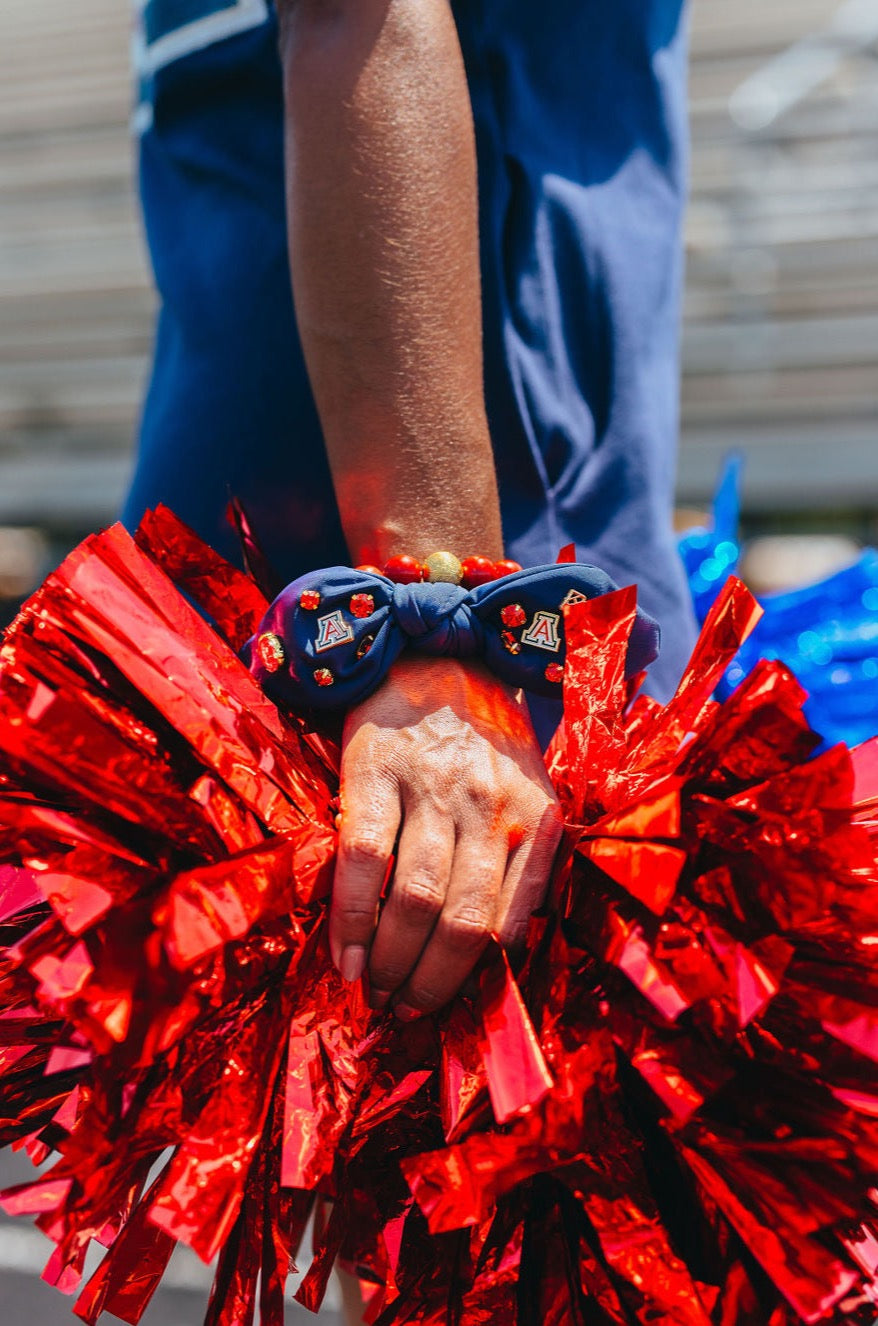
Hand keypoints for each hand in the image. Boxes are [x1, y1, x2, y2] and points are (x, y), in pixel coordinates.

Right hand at [328, 655, 561, 1017]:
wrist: (437, 653)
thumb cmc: (483, 741)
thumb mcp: (526, 794)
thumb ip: (523, 863)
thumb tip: (493, 955)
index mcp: (539, 820)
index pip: (510, 927)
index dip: (472, 983)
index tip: (442, 1012)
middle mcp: (494, 808)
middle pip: (464, 926)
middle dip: (428, 984)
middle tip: (400, 1012)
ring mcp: (436, 788)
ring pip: (418, 901)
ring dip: (389, 961)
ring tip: (370, 990)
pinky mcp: (378, 768)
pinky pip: (366, 858)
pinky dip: (351, 916)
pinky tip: (342, 951)